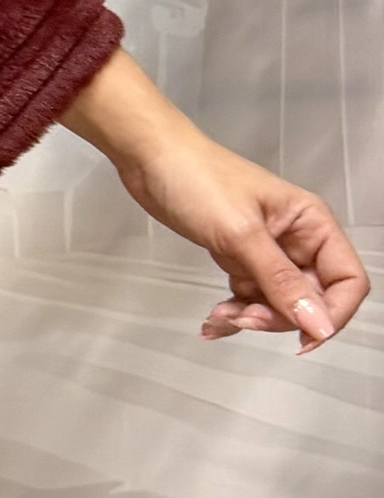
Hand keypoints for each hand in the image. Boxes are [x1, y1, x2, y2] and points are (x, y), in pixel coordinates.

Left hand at [58, 49, 370, 352]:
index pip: (347, 281)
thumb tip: (320, 325)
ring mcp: (266, 250)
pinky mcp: (237, 256)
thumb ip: (281, 281)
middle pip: (312, 298)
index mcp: (312, 224)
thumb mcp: (241, 234)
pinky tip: (212, 321)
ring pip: (278, 301)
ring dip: (252, 317)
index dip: (332, 314)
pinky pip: (249, 295)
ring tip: (219, 317)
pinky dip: (233, 311)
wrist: (149, 158)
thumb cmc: (197, 180)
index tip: (302, 339)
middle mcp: (297, 239)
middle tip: (243, 318)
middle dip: (280, 317)